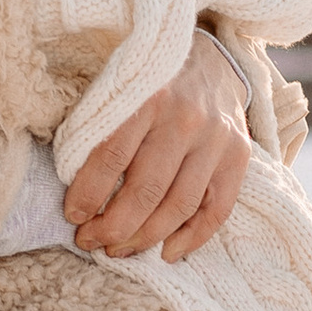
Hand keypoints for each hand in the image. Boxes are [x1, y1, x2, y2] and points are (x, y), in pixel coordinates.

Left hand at [65, 29, 252, 263]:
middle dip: (112, 227)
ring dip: (144, 238)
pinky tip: (167, 252)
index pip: (110, 157)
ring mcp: (215, 140)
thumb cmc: (153, 80)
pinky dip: (192, 238)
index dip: (87, 194)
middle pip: (145, 191)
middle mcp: (185, 119)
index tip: (73, 216)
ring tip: (119, 251)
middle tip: (91, 242)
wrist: (213, 57)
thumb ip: (100, 125)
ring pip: (178, 206)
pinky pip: (216, 210)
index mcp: (148, 96)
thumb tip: (73, 183)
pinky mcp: (238, 156)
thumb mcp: (122, 86)